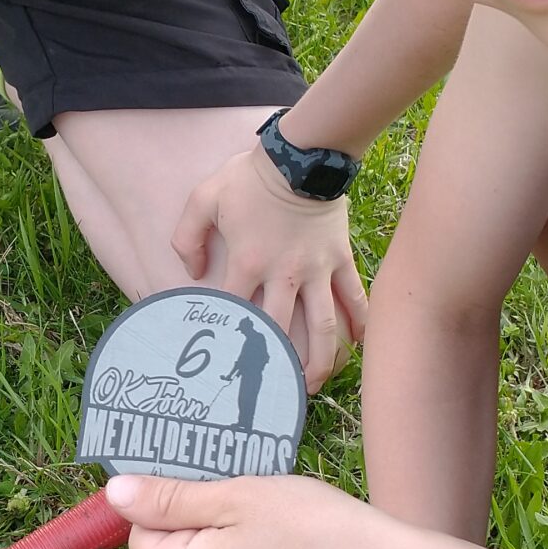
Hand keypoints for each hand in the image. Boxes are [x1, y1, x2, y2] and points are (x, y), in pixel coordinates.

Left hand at [105, 471, 401, 548]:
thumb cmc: (318, 531)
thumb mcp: (237, 498)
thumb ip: (171, 498)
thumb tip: (114, 494)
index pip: (142, 533)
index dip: (172, 500)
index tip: (214, 480)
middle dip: (202, 519)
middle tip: (250, 494)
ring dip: (229, 537)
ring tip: (275, 518)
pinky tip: (290, 543)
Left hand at [172, 145, 366, 393]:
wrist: (301, 155)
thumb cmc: (250, 177)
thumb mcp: (204, 197)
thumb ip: (186, 237)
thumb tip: (192, 272)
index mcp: (248, 262)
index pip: (233, 310)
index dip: (225, 338)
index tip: (218, 362)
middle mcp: (284, 274)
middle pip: (280, 331)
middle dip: (275, 366)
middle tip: (270, 392)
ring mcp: (317, 270)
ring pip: (324, 326)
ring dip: (319, 359)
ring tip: (312, 384)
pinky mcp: (341, 260)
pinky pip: (354, 297)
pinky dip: (360, 323)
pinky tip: (360, 347)